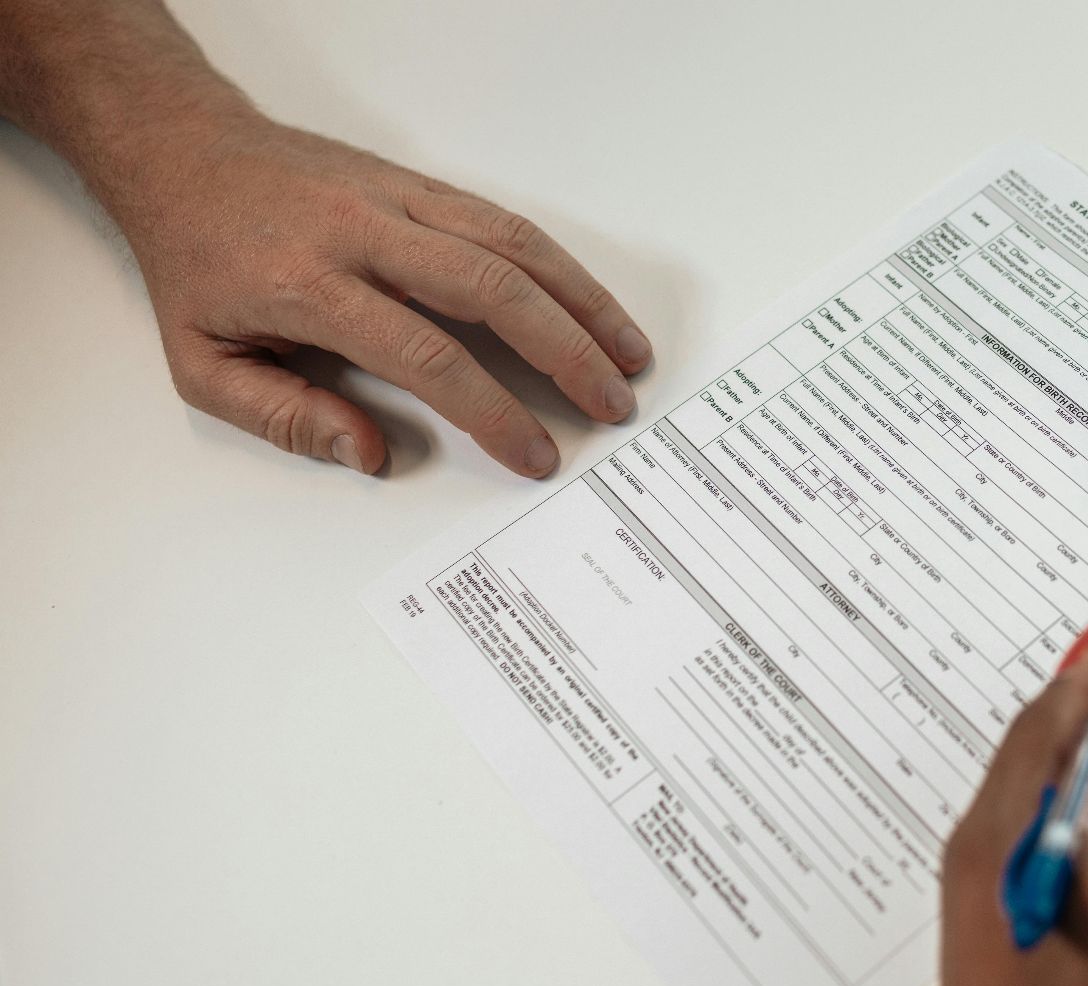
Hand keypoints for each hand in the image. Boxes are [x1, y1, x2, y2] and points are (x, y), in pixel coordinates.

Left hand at [109, 111, 650, 475]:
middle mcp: (364, 234)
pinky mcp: (421, 185)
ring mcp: (400, 201)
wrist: (185, 154)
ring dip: (582, 304)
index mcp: (310, 285)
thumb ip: (283, 417)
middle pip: (490, 291)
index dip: (490, 410)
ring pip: (513, 247)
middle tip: (609, 405)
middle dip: (564, 354)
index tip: (534, 452)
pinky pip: (506, 222)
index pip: (423, 355)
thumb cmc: (198, 263)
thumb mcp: (202, 363)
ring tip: (628, 358)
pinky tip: (594, 306)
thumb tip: (368, 453)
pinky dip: (561, 267)